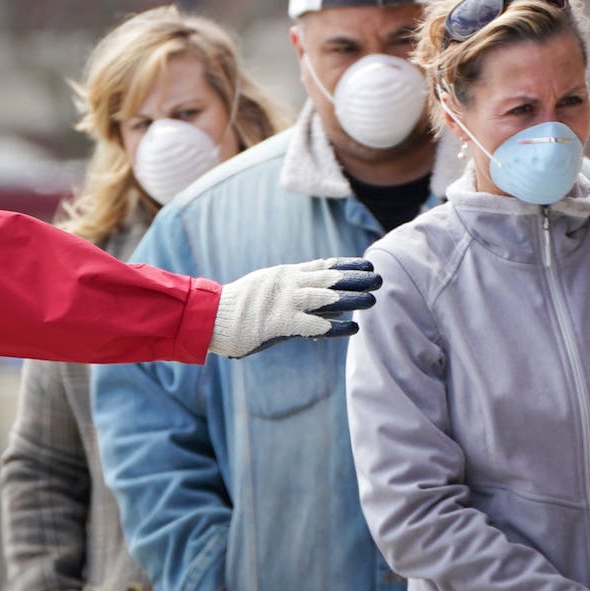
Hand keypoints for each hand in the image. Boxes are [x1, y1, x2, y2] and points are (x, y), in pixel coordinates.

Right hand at [208, 258, 380, 358]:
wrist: (211, 315)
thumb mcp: (265, 289)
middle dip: (355, 278)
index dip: (347, 264)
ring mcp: (284, 301)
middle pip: (329, 278)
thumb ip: (289, 290)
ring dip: (351, 298)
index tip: (367, 263)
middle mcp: (288, 284)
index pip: (322, 266)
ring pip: (325, 297)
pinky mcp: (279, 322)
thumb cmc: (237, 307)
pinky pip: (313, 323)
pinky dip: (335, 325)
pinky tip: (352, 328)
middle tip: (379, 277)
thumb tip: (309, 296)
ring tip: (372, 299)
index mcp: (285, 274)